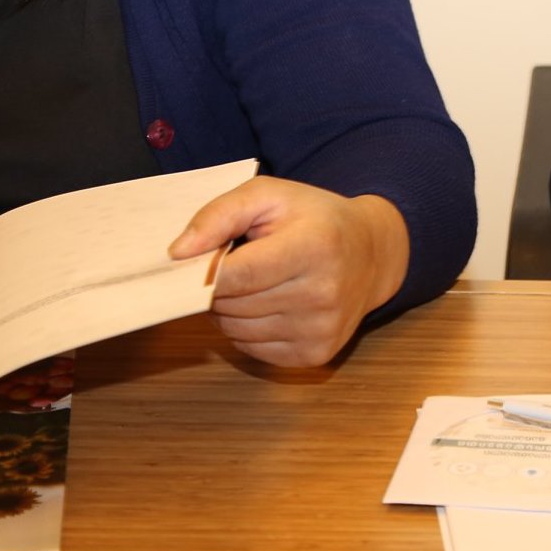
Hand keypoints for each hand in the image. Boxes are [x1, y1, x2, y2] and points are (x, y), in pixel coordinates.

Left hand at [167, 177, 408, 367]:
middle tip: (233, 265)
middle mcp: (323, 294)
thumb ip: (220, 215)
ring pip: (237, 331)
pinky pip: (253, 349)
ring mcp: (321, 330)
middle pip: (233, 305)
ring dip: (229, 310)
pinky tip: (266, 304)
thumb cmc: (315, 219)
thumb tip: (177, 253)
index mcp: (315, 247)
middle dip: (218, 287)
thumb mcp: (269, 196)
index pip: (238, 274)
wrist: (372, 253)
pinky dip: (246, 329)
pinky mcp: (316, 354)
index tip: (195, 263)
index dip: (206, 273)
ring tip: (252, 282)